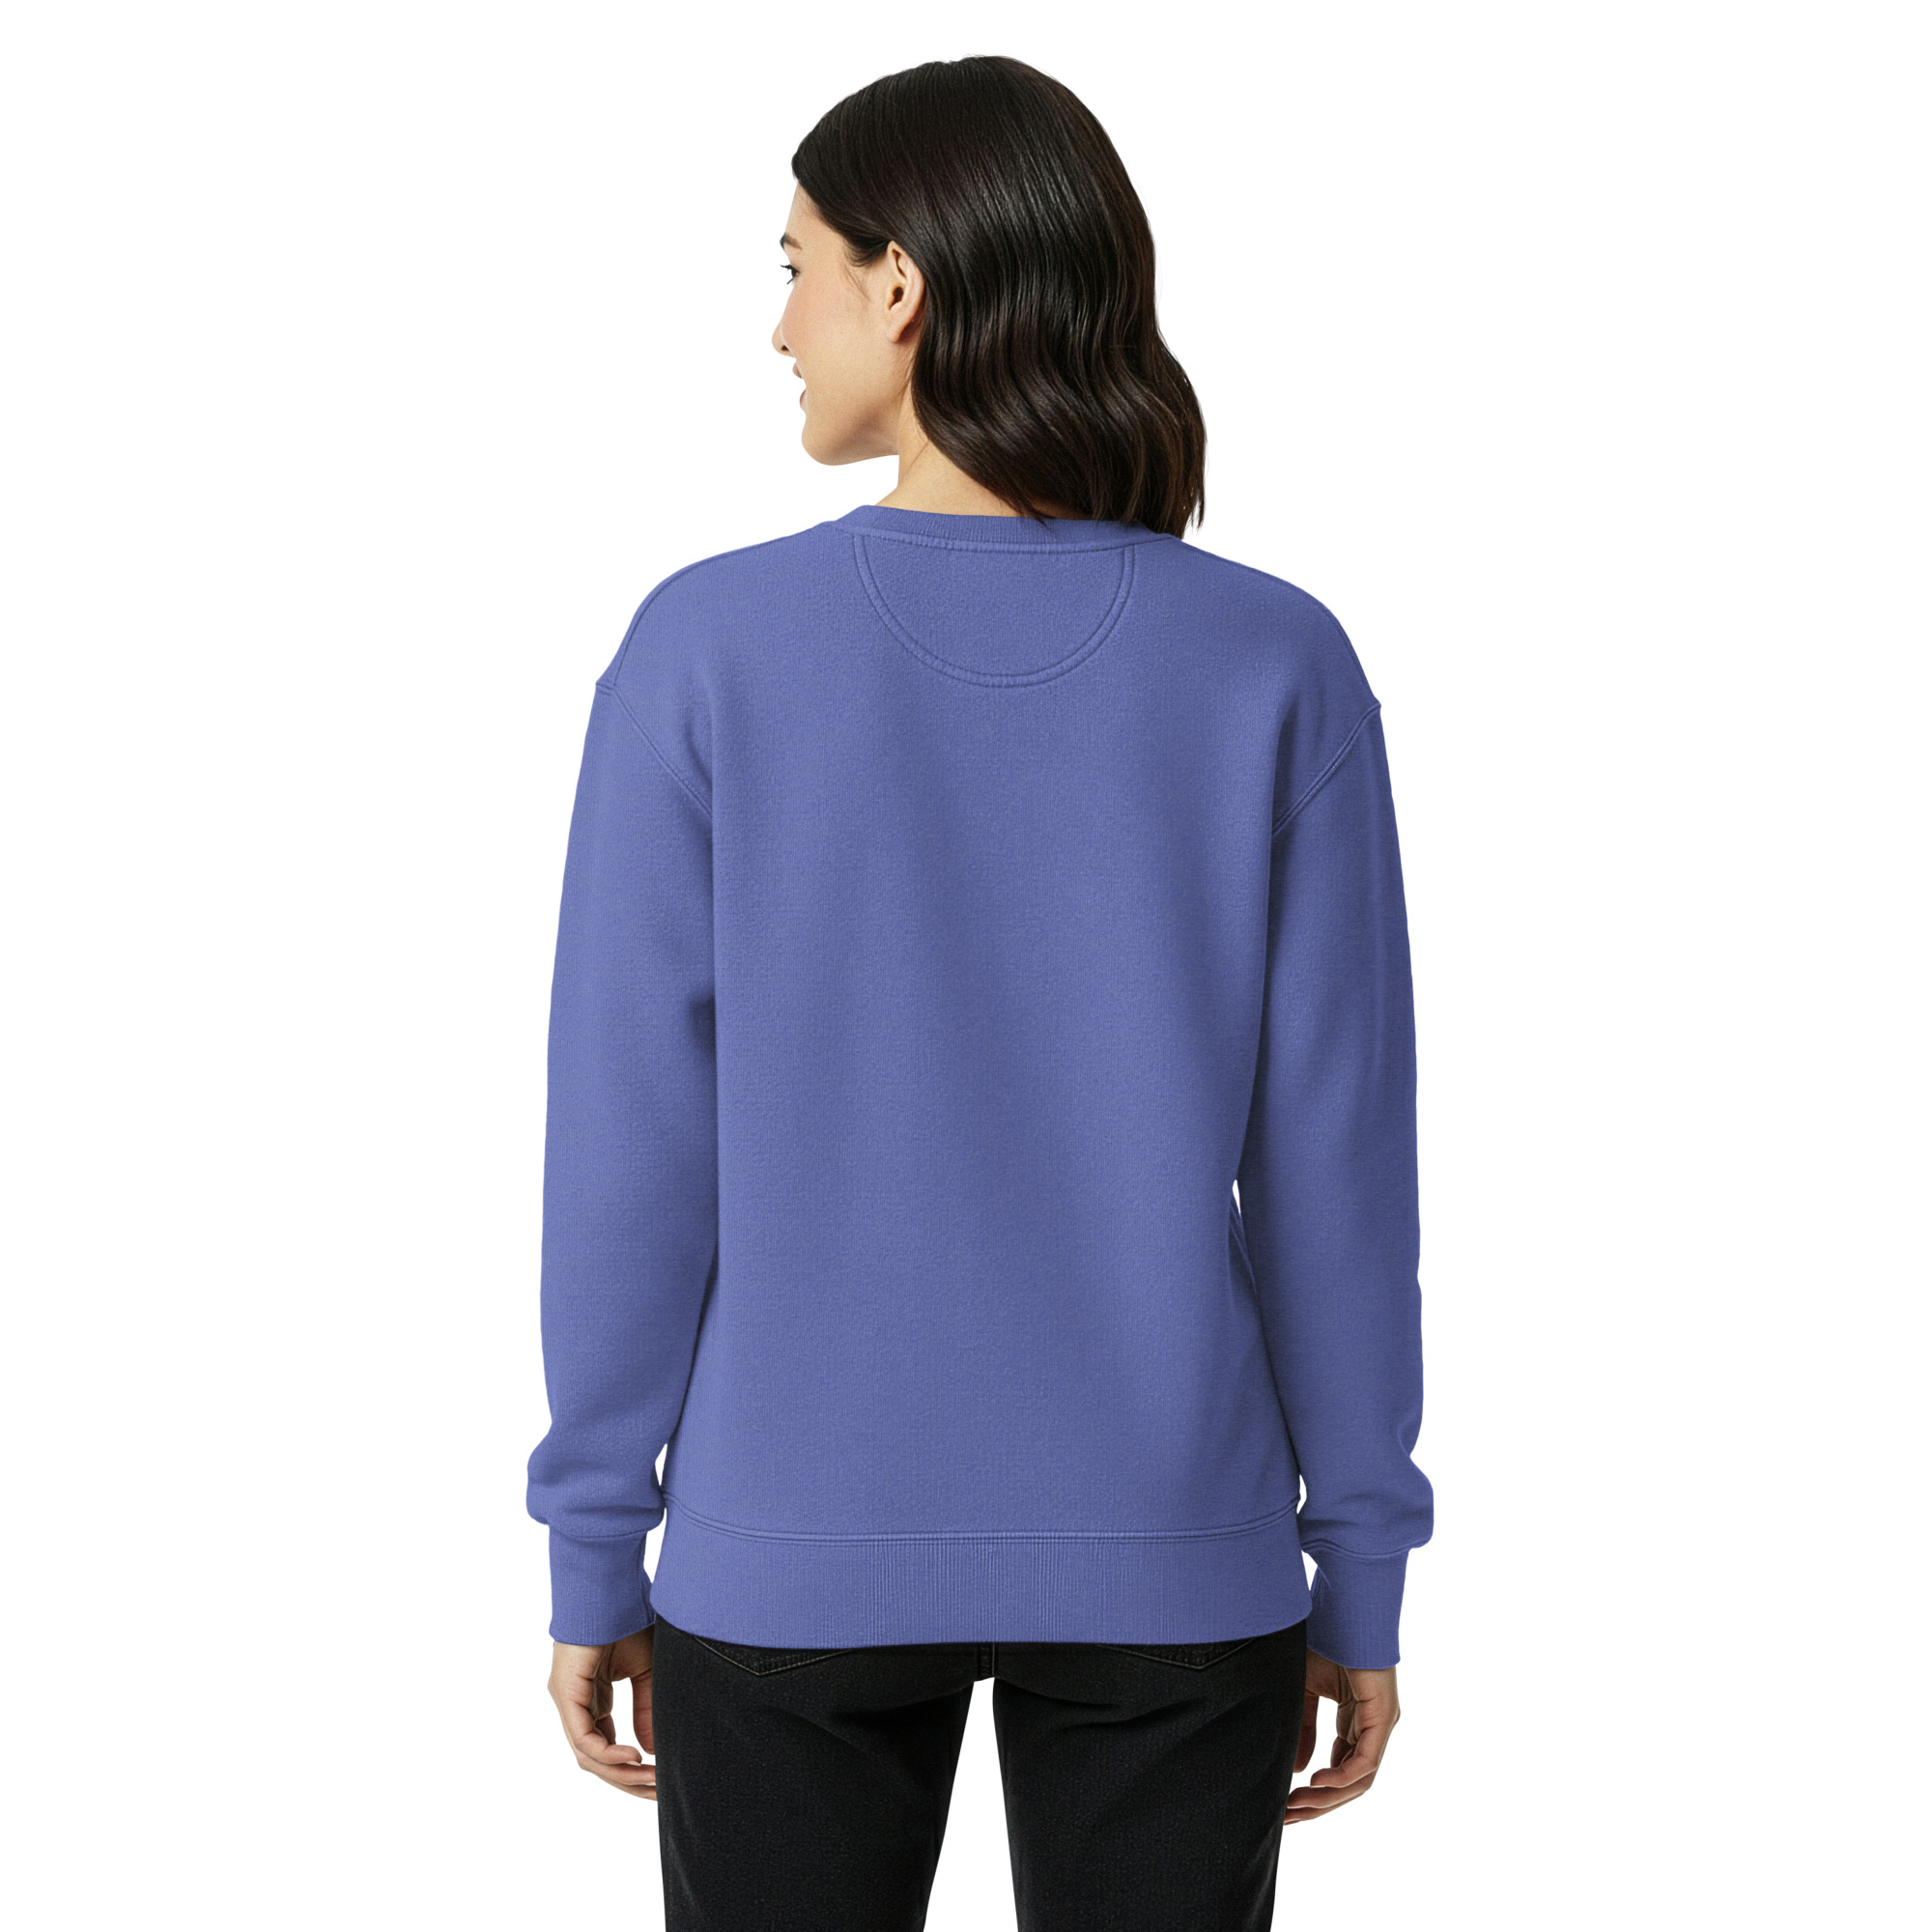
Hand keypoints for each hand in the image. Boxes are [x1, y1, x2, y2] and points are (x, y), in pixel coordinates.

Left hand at [548, 1627, 657, 1798]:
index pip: (606, 1747)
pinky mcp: (565, 1694)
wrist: (612, 1587)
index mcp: (592, 1700)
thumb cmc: (629, 1619)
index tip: (660, 1781)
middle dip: (628, 1780)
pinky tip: (634, 1757)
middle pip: (597, 1760)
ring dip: (621, 1772)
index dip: (632, 1768)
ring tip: (651, 1779)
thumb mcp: (646, 1672)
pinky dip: (608, 1753)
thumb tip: (652, 1751)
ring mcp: (567, 1701)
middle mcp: (576, 1705)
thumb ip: (647, 1709)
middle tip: (657, 1793)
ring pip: (589, 1755)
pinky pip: (584, 1737)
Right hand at [1283, 1649, 1398, 1823]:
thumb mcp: (1303, 1689)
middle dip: (1317, 1805)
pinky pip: (1365, 1761)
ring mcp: (1380, 1724)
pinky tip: (1316, 1783)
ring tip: (1296, 1807)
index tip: (1284, 1805)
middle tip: (1286, 1818)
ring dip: (1326, 1799)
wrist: (1342, 1608)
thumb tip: (1300, 1771)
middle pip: (1348, 1782)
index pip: (1337, 1768)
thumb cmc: (1323, 1639)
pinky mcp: (1384, 1718)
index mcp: (1354, 1720)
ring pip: (1358, 1779)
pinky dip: (1341, 1777)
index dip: (1313, 1792)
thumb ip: (1303, 1729)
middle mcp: (1370, 1727)